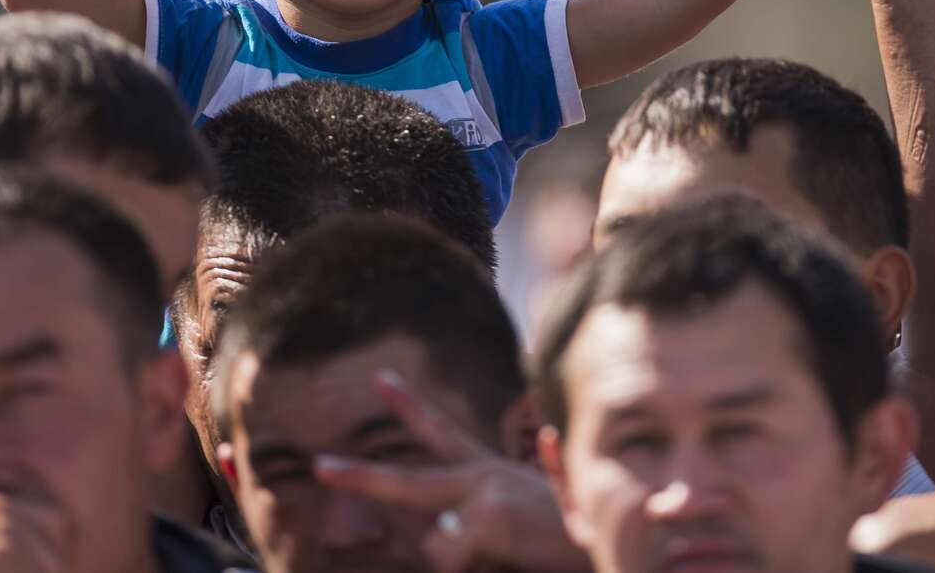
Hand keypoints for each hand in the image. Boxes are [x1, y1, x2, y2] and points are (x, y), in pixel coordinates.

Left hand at [312, 372, 588, 572]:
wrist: (613, 538)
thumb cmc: (566, 534)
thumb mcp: (519, 520)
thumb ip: (476, 519)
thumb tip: (433, 534)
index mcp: (489, 472)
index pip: (443, 433)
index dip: (409, 407)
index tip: (380, 379)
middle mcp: (482, 477)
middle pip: (407, 481)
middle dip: (360, 477)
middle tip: (320, 467)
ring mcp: (483, 495)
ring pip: (436, 542)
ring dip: (462, 561)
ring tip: (506, 556)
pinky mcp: (487, 518)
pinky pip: (453, 558)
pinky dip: (475, 567)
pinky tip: (509, 559)